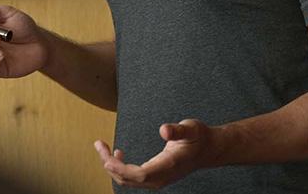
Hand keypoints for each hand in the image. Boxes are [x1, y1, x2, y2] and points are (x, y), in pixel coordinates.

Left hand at [94, 119, 214, 188]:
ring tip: (102, 147)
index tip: (108, 155)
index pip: (138, 174)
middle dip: (110, 164)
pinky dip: (120, 167)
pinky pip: (133, 177)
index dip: (121, 167)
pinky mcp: (155, 176)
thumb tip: (164, 130)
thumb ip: (178, 130)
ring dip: (113, 166)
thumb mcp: (191, 128)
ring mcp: (157, 179)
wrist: (208, 149)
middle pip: (129, 179)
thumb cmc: (199, 137)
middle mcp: (160, 177)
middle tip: (99, 144)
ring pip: (128, 180)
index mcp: (167, 166)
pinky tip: (117, 153)